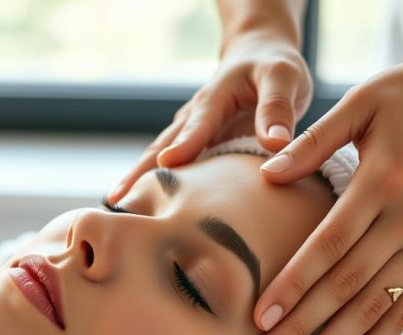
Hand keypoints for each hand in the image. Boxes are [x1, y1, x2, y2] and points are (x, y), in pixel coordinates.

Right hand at [106, 32, 312, 204]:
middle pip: (161, 148)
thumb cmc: (271, 67)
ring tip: (119, 209)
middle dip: (139, 173)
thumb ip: (277, 108)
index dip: (183, 144)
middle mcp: (194, 118)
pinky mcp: (197, 150)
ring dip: (139, 183)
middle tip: (119, 201)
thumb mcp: (283, 76)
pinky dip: (158, 188)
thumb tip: (275, 144)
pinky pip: (177, 172)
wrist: (257, 57)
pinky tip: (146, 209)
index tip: (166, 164)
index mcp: (214, 98)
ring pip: (159, 161)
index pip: (198, 124)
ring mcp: (191, 136)